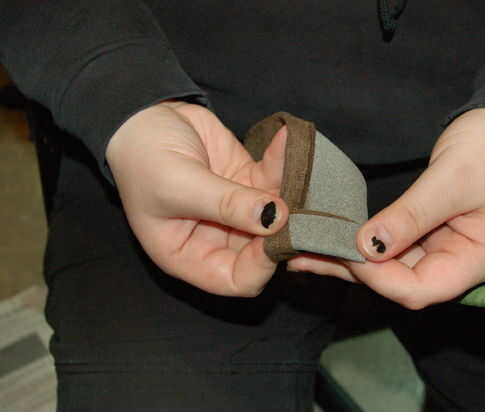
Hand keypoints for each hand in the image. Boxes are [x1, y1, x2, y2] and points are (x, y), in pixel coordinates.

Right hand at [105, 101, 288, 295]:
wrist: (141, 116)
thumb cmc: (143, 159)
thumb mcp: (179, 185)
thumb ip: (226, 204)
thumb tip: (275, 217)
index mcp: (190, 256)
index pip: (237, 279)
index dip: (261, 265)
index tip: (276, 235)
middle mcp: (217, 239)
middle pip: (264, 250)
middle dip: (285, 231)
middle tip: (303, 206)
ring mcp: (237, 211)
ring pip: (277, 215)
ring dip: (292, 194)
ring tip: (300, 168)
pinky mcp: (248, 181)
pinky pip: (275, 179)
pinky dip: (284, 162)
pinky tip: (288, 141)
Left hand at [288, 109, 484, 308]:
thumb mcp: (452, 180)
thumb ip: (411, 216)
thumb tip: (367, 246)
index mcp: (476, 261)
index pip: (421, 288)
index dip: (380, 278)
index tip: (345, 252)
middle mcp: (457, 263)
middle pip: (399, 284)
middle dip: (353, 272)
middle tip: (302, 256)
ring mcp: (441, 249)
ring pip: (390, 267)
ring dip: (349, 260)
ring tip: (302, 251)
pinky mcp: (427, 234)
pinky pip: (391, 246)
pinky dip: (362, 243)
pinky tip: (331, 238)